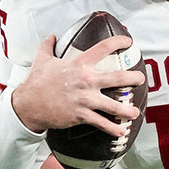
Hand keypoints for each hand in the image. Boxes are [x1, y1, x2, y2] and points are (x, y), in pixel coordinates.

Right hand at [11, 35, 146, 136]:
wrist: (28, 104)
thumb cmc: (36, 82)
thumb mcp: (42, 60)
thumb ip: (48, 46)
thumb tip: (51, 36)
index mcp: (79, 64)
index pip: (103, 48)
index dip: (118, 42)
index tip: (128, 41)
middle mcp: (85, 80)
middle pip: (117, 77)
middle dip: (133, 78)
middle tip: (141, 78)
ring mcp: (84, 99)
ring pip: (113, 104)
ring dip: (127, 109)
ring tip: (135, 112)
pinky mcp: (81, 115)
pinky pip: (101, 123)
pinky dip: (113, 128)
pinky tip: (121, 131)